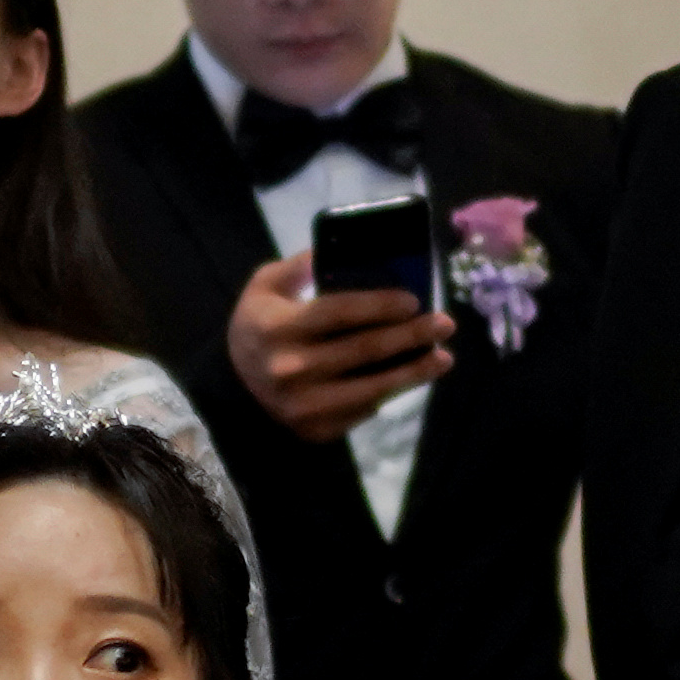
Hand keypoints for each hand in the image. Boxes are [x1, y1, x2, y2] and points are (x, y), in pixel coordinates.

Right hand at [226, 258, 453, 442]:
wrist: (235, 384)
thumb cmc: (260, 324)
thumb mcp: (266, 285)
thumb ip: (301, 265)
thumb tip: (348, 249)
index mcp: (277, 328)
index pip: (338, 313)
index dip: (380, 306)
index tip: (414, 300)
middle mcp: (290, 370)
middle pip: (364, 350)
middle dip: (411, 335)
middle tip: (444, 323)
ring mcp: (304, 406)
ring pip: (373, 387)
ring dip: (415, 372)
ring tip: (444, 357)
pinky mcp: (316, 430)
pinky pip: (365, 410)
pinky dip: (392, 393)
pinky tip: (413, 376)